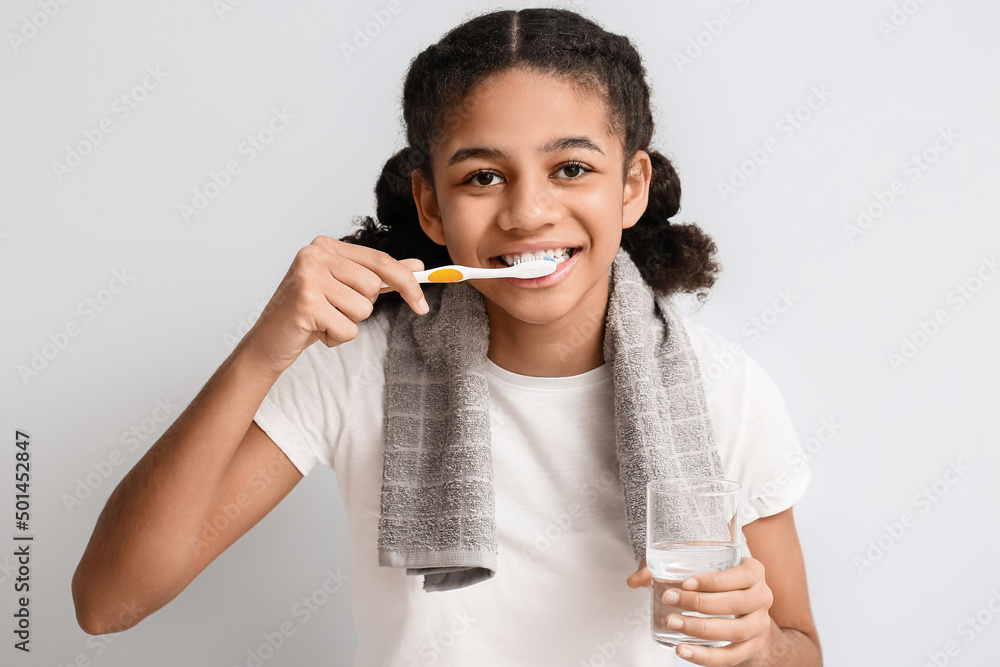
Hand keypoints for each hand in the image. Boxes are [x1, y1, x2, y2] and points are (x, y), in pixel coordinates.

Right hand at [244, 235, 426, 376]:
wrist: (269, 340)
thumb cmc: (309, 313)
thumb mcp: (345, 289)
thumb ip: (379, 275)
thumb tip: (418, 266)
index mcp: (326, 246)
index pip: (380, 261)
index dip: (407, 283)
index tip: (422, 304)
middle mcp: (314, 255)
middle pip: (373, 287)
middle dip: (361, 308)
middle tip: (334, 310)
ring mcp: (308, 277)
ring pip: (363, 309)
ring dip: (347, 323)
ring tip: (322, 320)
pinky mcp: (305, 303)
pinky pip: (348, 329)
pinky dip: (336, 338)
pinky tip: (315, 331)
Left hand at [627, 556, 774, 665]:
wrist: (746, 612)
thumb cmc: (716, 583)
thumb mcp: (698, 567)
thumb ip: (665, 568)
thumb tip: (636, 579)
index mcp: (754, 572)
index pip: (740, 575)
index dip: (713, 580)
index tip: (685, 582)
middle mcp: (762, 597)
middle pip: (736, 603)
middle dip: (700, 603)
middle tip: (669, 599)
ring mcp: (759, 626)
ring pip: (734, 631)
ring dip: (700, 628)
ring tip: (672, 622)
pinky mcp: (750, 648)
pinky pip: (730, 657)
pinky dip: (705, 656)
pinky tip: (682, 651)